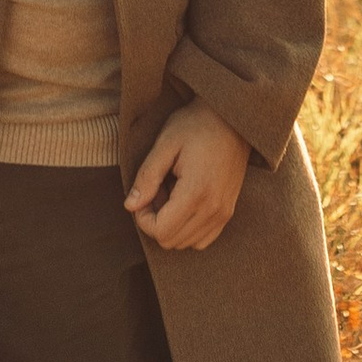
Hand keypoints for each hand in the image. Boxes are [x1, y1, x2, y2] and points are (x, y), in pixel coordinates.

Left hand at [127, 102, 249, 253]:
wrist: (232, 118)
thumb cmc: (196, 125)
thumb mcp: (165, 144)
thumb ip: (147, 177)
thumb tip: (129, 206)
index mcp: (197, 192)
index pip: (161, 231)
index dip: (143, 218)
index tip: (144, 194)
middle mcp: (214, 209)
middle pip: (172, 241)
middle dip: (156, 220)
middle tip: (156, 191)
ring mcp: (224, 213)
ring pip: (186, 243)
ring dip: (172, 224)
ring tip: (171, 193)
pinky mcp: (228, 212)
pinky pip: (203, 239)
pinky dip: (188, 228)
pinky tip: (184, 202)